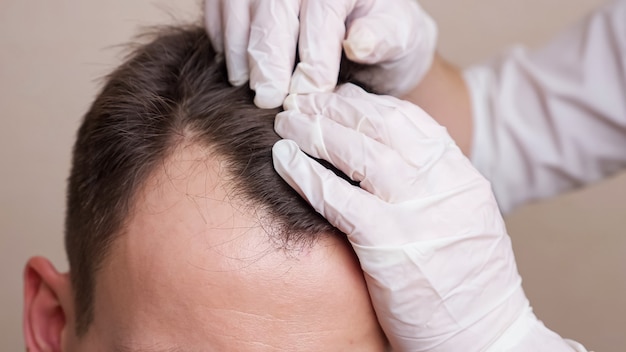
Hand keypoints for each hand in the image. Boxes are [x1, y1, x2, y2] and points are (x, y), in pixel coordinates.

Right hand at [205, 0, 436, 108]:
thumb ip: (384, 39)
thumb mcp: (400, 39)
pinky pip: (220, 8)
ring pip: (240, 6)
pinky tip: (234, 69)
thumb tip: (359, 44)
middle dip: (268, 56)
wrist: (370, 33)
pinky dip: (223, 38)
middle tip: (268, 100)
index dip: (313, 56)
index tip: (310, 94)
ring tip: (244, 88)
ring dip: (239, 50)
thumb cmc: (386, 38)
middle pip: (273, 8)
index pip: (321, 12)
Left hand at [271, 84, 577, 350]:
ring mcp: (416, 213)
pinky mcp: (386, 244)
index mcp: (462, 176)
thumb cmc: (469, 283)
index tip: (338, 98)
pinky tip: (284, 160)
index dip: (367, 103)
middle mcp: (442, 185)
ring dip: (315, 131)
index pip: (410, 120)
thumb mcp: (466, 218)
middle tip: (303, 99)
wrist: (486, 337)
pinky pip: (336, 196)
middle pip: (381, 125)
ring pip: (357, 151)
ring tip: (288, 121)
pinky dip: (306, 173)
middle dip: (335, 107)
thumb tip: (388, 154)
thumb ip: (433, 183)